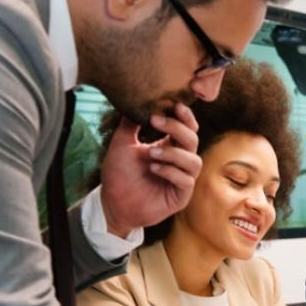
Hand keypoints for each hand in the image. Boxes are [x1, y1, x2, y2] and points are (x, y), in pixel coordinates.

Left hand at [99, 103, 202, 237]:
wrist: (111, 202)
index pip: (187, 129)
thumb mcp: (121, 144)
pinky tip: (153, 169)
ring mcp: (181, 179)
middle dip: (177, 128)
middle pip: (192, 140)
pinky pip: (186, 180)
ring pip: (194, 161)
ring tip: (151, 153)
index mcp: (169, 148)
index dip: (185, 117)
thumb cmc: (118, 174)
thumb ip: (130, 124)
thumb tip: (135, 102)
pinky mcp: (180, 196)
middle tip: (156, 121)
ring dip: (173, 153)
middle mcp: (179, 162)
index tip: (175, 105)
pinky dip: (171, 172)